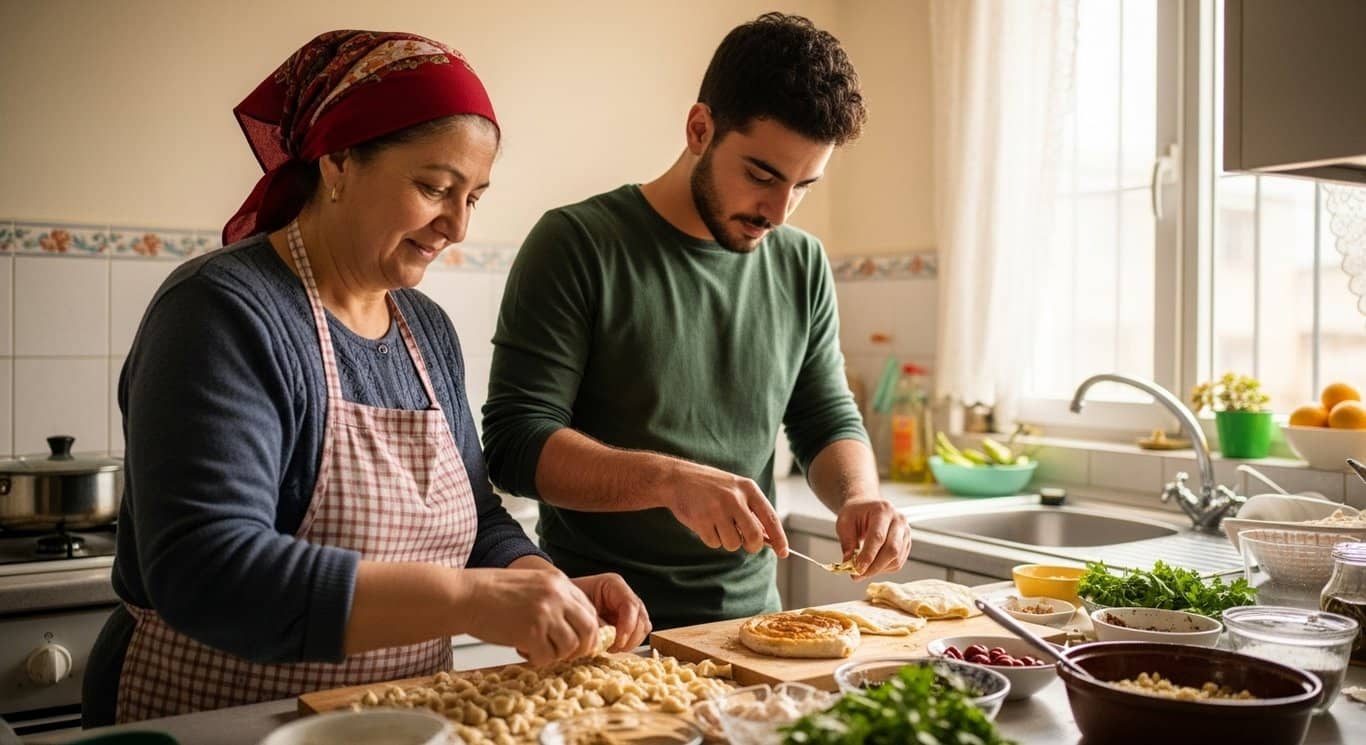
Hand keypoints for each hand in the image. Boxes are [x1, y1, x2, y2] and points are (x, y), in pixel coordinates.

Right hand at [458, 569, 600, 665]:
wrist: (465, 595)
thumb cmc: (492, 592)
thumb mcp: (531, 584)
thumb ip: (554, 599)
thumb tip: (573, 626)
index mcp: (558, 581)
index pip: (590, 610)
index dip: (588, 631)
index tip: (580, 642)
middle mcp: (557, 595)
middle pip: (589, 629)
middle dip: (581, 647)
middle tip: (567, 655)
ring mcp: (545, 613)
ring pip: (570, 646)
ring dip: (557, 654)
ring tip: (538, 649)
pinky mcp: (531, 632)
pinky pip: (548, 657)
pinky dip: (538, 659)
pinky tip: (525, 650)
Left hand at [571, 573, 651, 651]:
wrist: (560, 602)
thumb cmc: (567, 600)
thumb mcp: (577, 608)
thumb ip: (594, 623)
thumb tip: (606, 639)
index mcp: (613, 584)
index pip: (630, 605)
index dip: (628, 626)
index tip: (618, 642)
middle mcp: (624, 594)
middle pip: (641, 617)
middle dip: (631, 637)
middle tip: (614, 648)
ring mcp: (627, 607)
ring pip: (643, 626)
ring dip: (631, 641)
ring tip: (612, 648)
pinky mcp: (626, 620)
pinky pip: (638, 633)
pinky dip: (629, 642)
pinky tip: (614, 646)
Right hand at [659, 460, 787, 556]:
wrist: (677, 479)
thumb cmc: (711, 487)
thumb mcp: (735, 490)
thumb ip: (752, 511)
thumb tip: (768, 538)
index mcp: (748, 488)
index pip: (771, 518)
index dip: (779, 539)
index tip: (784, 553)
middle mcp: (734, 498)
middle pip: (753, 537)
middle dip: (751, 546)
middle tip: (745, 543)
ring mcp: (717, 510)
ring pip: (733, 544)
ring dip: (727, 541)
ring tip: (718, 525)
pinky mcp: (701, 520)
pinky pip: (714, 543)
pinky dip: (711, 539)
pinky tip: (705, 523)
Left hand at [835, 497, 910, 579]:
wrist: (867, 507)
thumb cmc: (856, 513)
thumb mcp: (844, 522)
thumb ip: (847, 542)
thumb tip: (849, 563)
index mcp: (883, 510)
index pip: (878, 537)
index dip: (868, 556)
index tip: (857, 569)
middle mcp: (898, 520)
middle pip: (892, 549)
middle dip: (874, 566)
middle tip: (858, 575)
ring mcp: (905, 532)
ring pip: (896, 558)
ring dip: (878, 569)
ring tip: (863, 571)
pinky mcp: (906, 543)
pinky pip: (898, 562)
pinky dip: (884, 568)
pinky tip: (872, 565)